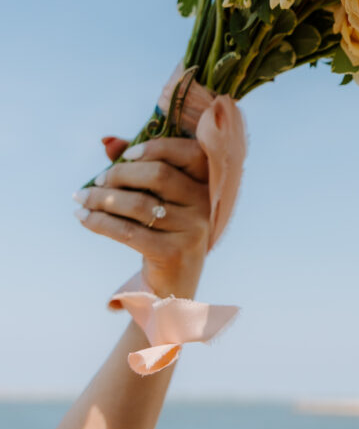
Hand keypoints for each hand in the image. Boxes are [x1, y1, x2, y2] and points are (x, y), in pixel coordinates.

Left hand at [74, 138, 215, 298]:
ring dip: (104, 198)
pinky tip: (83, 218)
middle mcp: (204, 204)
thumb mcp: (161, 199)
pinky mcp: (172, 253)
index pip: (189, 153)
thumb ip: (140, 166)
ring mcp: (191, 230)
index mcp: (206, 184)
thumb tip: (107, 141)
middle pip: (159, 175)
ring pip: (140, 204)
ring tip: (82, 198)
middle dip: (122, 174)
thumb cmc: (165, 232)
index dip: (157, 147)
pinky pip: (128, 231)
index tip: (126, 155)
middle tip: (97, 180)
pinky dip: (100, 222)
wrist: (174, 287)